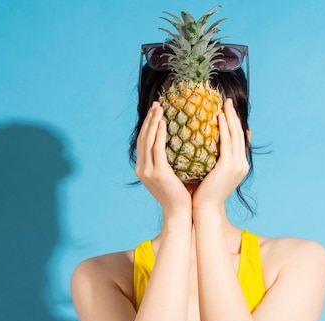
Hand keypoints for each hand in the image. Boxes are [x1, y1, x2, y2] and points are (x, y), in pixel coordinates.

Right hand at [136, 102, 191, 217]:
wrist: (181, 213)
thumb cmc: (181, 195)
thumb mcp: (173, 175)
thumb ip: (171, 160)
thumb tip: (182, 143)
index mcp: (144, 169)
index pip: (144, 142)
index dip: (148, 126)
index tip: (155, 111)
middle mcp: (142, 169)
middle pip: (143, 138)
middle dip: (148, 119)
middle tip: (156, 104)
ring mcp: (148, 171)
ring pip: (147, 141)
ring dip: (152, 122)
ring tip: (159, 108)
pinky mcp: (158, 173)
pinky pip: (157, 149)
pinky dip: (159, 135)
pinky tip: (164, 123)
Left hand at [192, 99, 249, 212]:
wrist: (205, 210)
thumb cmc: (203, 194)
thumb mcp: (210, 174)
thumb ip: (210, 159)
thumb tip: (202, 146)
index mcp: (239, 166)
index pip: (239, 140)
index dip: (235, 124)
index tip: (228, 111)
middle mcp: (241, 164)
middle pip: (239, 134)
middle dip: (234, 116)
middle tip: (227, 101)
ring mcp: (237, 165)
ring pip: (235, 135)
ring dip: (230, 117)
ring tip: (224, 104)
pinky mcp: (229, 166)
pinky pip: (226, 142)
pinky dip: (223, 128)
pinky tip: (218, 117)